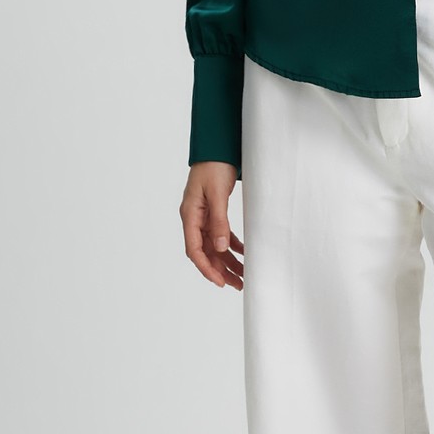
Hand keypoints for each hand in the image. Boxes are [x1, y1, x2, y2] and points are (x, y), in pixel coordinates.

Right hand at [181, 161, 242, 288]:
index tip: (220, 281)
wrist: (217, 148)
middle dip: (220, 270)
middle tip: (237, 285)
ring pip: (214, 246)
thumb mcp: (218, 194)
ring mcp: (203, 217)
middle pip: (205, 252)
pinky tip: (243, 254)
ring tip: (242, 275)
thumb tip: (222, 248)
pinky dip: (232, 245)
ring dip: (227, 261)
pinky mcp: (213, 212)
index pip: (194, 249)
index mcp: (190, 215)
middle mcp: (194, 219)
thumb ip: (219, 221)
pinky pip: (222, 235)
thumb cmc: (214, 166)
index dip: (207, 268)